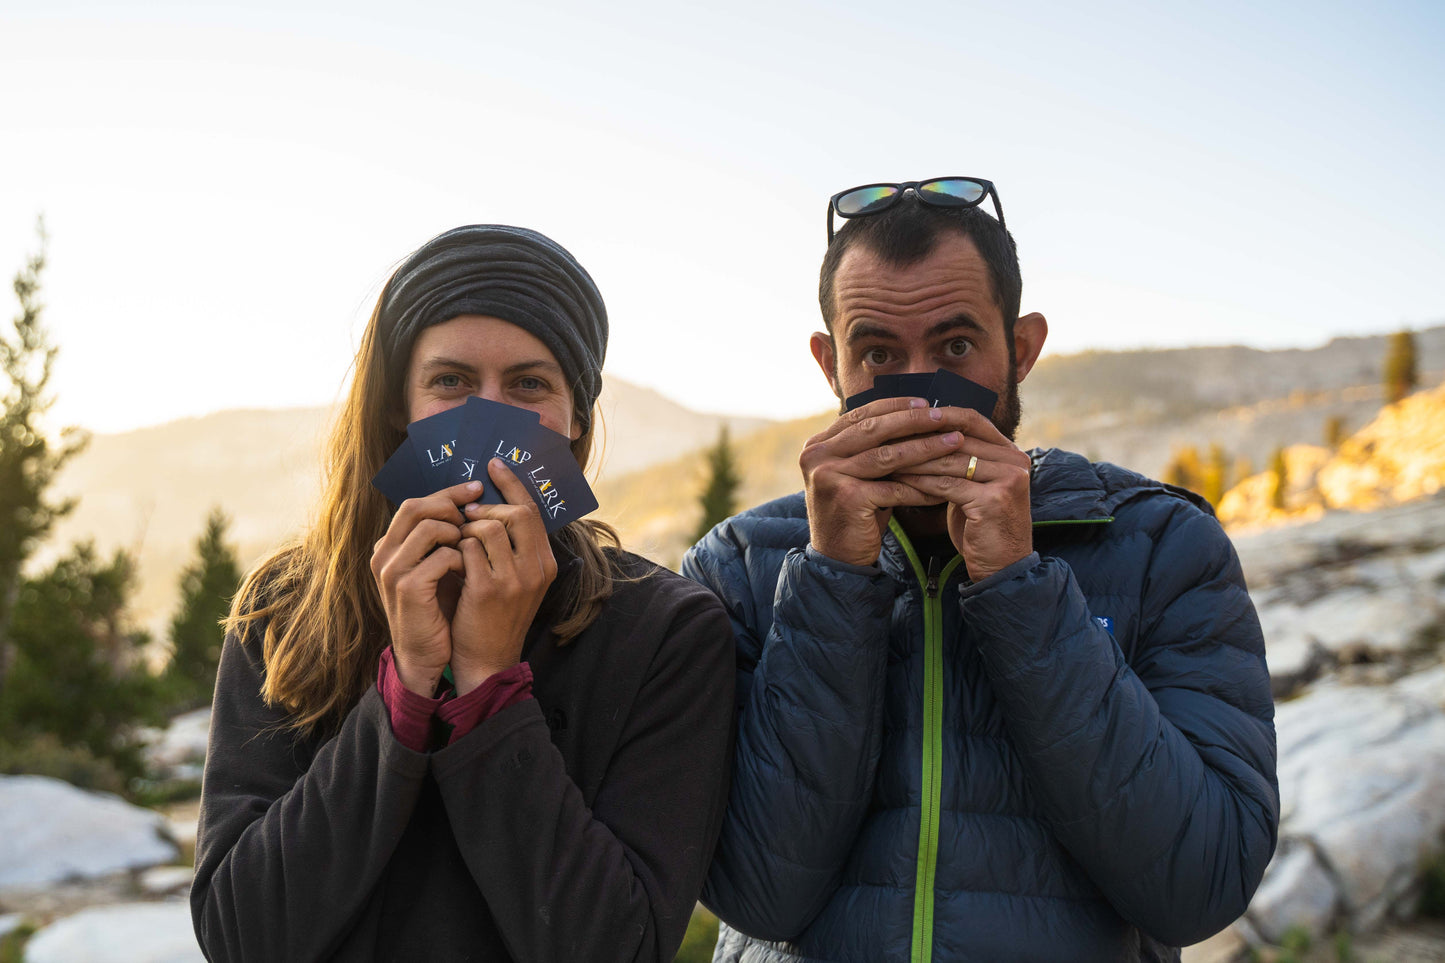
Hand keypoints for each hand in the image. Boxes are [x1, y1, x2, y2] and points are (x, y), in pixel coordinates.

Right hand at [371, 481, 481, 696]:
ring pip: (428, 528)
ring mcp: (392, 571)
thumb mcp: (436, 569)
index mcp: (389, 546)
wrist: (426, 655)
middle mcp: (384, 554)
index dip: (447, 494)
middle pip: (415, 507)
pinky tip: (471, 569)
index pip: (415, 504)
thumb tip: (471, 504)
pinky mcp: (408, 589)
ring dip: (458, 533)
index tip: (476, 488)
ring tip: (472, 547)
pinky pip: (441, 557)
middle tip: (478, 511)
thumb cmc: (437, 610)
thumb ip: (442, 540)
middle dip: (451, 504)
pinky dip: (461, 558)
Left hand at [449, 459, 558, 694]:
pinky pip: (467, 549)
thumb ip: (511, 547)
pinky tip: (450, 562)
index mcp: (545, 562)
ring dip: (465, 529)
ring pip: (487, 528)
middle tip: (465, 514)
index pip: (532, 511)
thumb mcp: (516, 580)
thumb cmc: (494, 616)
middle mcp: (537, 568)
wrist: (486, 660)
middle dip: (485, 507)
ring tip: (456, 543)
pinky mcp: (489, 589)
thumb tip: (489, 505)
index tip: (493, 465)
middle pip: (516, 513)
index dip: (512, 484)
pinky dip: (454, 549)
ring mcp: (515, 579)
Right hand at [800, 397, 970, 566]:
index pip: (860, 415)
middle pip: (874, 429)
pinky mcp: (848, 498)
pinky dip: (922, 487)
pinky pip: (895, 488)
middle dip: (913, 420)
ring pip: (887, 456)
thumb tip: (913, 414)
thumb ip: (871, 447)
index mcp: (818, 444)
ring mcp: (829, 476)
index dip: (894, 406)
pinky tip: (945, 484)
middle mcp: (817, 456)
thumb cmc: (855, 512)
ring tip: (954, 442)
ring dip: (925, 447)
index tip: (925, 403)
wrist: (837, 557)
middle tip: (943, 416)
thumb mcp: (857, 473)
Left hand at [894, 409, 1033, 580]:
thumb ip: (962, 461)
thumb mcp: (974, 487)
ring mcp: (1008, 479)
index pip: (973, 421)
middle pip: (959, 439)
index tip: (907, 416)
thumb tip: (926, 432)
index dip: (940, 415)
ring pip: (950, 461)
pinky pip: (947, 485)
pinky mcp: (993, 500)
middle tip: (888, 435)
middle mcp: (1016, 461)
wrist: (1002, 568)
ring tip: (887, 457)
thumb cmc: (982, 527)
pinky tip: (899, 480)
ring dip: (915, 459)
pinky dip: (920, 482)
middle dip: (921, 437)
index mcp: (1012, 453)